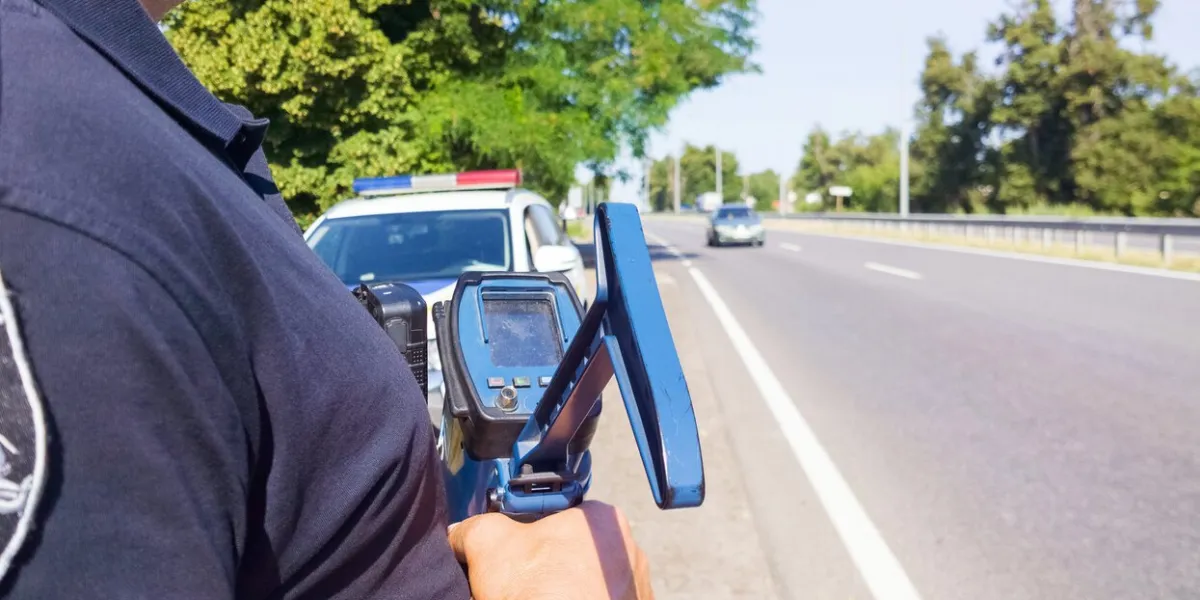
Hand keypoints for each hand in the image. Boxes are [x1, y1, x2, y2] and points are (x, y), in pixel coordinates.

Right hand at [447, 501, 653, 599]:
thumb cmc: (544, 594)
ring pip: (581, 586)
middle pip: (568, 554)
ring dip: (558, 594)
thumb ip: (475, 528)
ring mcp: (632, 590)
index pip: (554, 518)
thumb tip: (461, 534)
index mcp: (603, 521)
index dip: (523, 537)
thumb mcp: (489, 543)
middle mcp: (627, 552)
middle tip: (516, 586)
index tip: (509, 556)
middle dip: (541, 570)